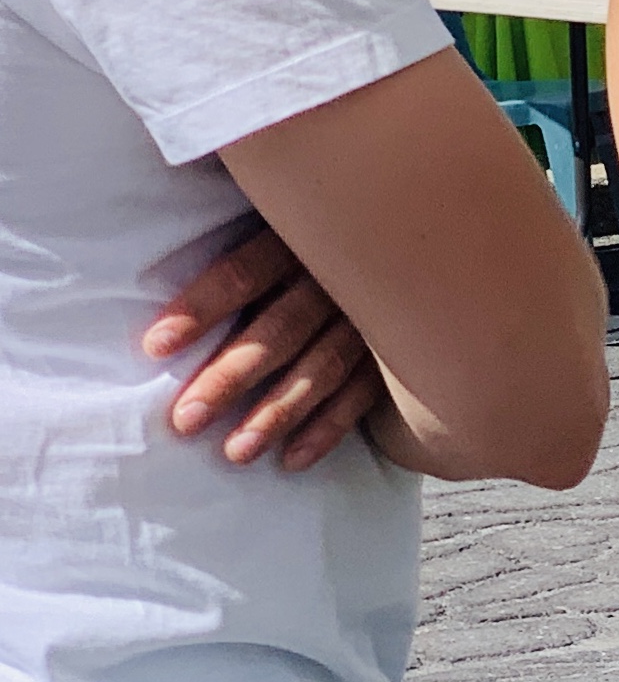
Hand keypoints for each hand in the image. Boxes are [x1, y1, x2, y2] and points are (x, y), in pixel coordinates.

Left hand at [143, 224, 386, 470]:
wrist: (402, 242)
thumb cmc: (310, 244)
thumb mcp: (279, 223)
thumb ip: (233, 246)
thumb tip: (151, 260)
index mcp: (301, 238)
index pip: (246, 272)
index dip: (201, 308)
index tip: (155, 348)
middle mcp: (340, 276)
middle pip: (281, 327)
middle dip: (231, 377)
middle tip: (186, 420)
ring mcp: (375, 315)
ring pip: (325, 366)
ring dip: (277, 412)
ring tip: (236, 452)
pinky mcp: (396, 352)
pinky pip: (365, 394)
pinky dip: (329, 428)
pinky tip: (292, 459)